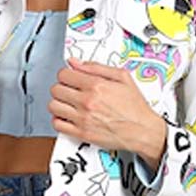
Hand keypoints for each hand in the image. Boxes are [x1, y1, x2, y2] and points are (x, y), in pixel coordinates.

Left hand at [50, 56, 166, 161]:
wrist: (142, 130)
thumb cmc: (135, 107)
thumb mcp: (122, 77)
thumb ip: (96, 67)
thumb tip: (76, 62)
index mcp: (96, 86)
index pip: (64, 74)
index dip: (66, 74)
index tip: (69, 77)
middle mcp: (87, 102)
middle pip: (56, 89)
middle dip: (61, 87)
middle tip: (68, 90)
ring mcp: (83, 118)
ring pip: (53, 106)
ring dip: (58, 103)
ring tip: (67, 103)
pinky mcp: (82, 133)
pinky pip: (57, 124)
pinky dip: (58, 119)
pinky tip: (67, 116)